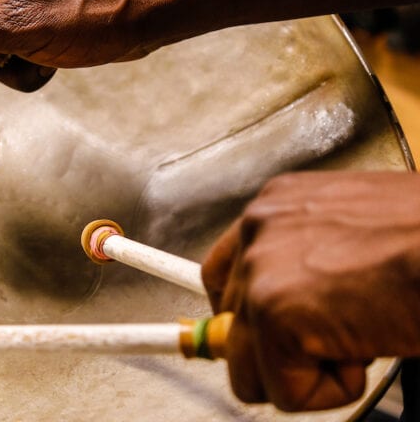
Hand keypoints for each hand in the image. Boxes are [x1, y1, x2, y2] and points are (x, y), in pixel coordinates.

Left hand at [201, 171, 419, 410]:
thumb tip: (292, 316)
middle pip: (230, 325)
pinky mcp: (274, 314)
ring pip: (247, 367)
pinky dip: (332, 390)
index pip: (226, 275)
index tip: (281, 335)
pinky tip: (371, 349)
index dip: (253, 318)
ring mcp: (260, 270)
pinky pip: (283, 390)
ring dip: (308, 371)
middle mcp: (258, 229)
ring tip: (363, 338)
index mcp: (278, 205)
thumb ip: (309, 263)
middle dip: (289, 347)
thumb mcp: (357, 233)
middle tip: (350, 333)